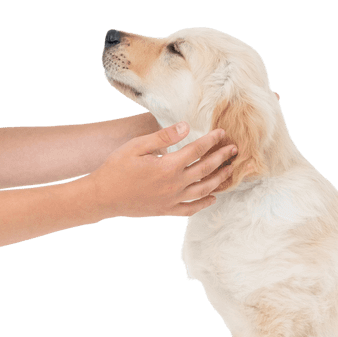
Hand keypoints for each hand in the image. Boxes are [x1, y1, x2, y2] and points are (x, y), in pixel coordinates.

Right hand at [88, 123, 237, 218]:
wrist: (103, 196)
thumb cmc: (116, 168)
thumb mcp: (137, 146)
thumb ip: (163, 137)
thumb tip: (185, 126)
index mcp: (168, 166)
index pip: (197, 150)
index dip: (211, 141)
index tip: (222, 133)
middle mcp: (174, 184)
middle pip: (206, 169)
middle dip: (222, 158)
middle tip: (234, 150)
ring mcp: (172, 199)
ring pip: (203, 190)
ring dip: (219, 179)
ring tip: (230, 170)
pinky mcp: (166, 210)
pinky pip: (191, 208)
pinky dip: (204, 203)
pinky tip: (212, 197)